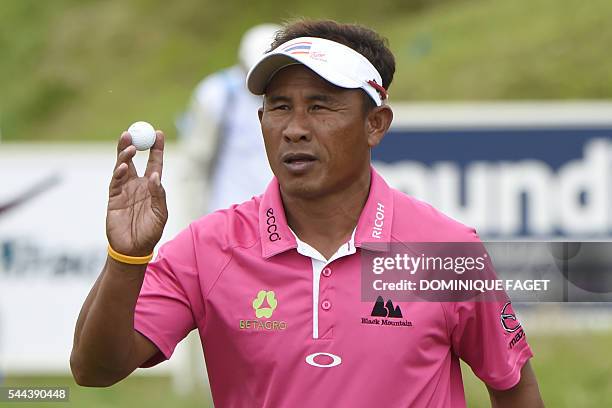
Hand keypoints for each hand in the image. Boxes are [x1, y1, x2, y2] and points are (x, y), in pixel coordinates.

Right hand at [106, 130, 167, 255]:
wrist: (133, 248)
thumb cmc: (150, 232)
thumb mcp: (160, 213)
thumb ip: (158, 194)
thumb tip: (155, 176)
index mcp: (152, 186)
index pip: (154, 162)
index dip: (156, 148)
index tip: (158, 133)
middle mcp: (137, 184)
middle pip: (134, 159)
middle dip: (134, 144)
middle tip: (134, 131)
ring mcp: (124, 189)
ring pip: (122, 165)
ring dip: (124, 154)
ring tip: (131, 147)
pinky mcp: (113, 197)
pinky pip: (114, 181)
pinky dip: (118, 172)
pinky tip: (122, 167)